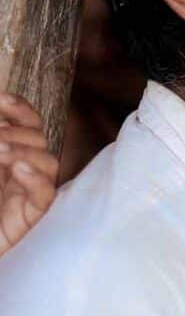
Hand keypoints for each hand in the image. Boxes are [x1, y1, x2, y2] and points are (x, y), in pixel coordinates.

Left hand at [0, 93, 58, 256]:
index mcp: (8, 157)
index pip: (27, 124)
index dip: (19, 108)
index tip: (1, 98)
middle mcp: (23, 171)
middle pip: (38, 139)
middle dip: (15, 133)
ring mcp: (29, 193)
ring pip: (48, 161)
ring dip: (24, 152)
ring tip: (0, 152)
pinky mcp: (33, 217)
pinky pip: (46, 193)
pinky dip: (34, 178)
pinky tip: (16, 170)